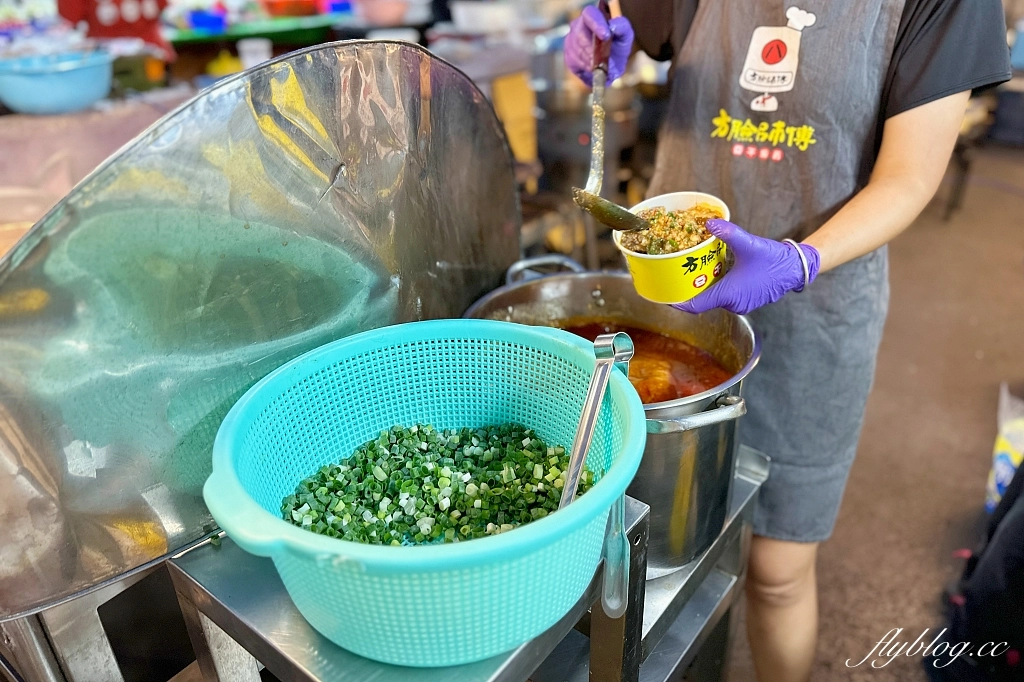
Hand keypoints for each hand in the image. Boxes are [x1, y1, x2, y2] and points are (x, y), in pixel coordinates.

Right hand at [564, 5, 633, 86]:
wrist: (611, 67)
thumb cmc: (617, 48)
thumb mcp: (625, 37)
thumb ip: (622, 27)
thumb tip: (613, 26)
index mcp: (594, 16)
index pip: (590, 14)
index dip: (596, 24)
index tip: (605, 36)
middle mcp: (579, 25)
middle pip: (579, 35)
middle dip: (591, 49)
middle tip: (600, 61)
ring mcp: (571, 39)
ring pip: (575, 49)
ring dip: (588, 60)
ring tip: (598, 66)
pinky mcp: (568, 55)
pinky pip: (572, 61)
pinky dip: (583, 67)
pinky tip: (591, 68)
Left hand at [673, 220, 820, 314]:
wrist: (796, 268)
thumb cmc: (774, 260)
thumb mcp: (749, 243)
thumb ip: (728, 233)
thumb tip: (708, 222)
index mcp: (728, 295)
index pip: (694, 306)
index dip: (677, 302)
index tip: (664, 296)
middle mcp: (732, 303)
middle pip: (701, 301)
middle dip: (688, 289)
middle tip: (676, 274)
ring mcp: (740, 304)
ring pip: (713, 298)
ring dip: (703, 287)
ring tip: (691, 271)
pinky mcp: (746, 301)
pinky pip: (724, 296)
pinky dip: (716, 286)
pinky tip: (712, 272)